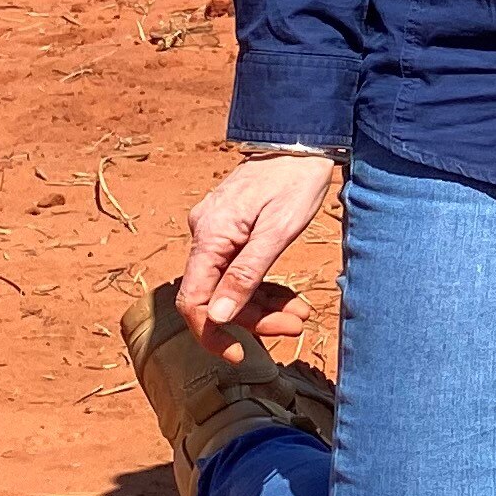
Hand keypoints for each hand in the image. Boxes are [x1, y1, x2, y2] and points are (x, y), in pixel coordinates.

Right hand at [175, 151, 338, 363]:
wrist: (302, 140)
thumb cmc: (295, 180)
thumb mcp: (277, 231)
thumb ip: (246, 274)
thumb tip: (216, 317)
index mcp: (209, 236)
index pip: (193, 300)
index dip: (211, 333)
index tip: (237, 355)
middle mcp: (204, 234)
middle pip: (216, 296)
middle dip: (254, 319)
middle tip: (295, 326)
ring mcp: (217, 232)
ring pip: (230, 285)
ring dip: (263, 306)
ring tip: (301, 314)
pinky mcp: (231, 230)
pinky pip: (239, 269)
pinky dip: (261, 286)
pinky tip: (289, 298)